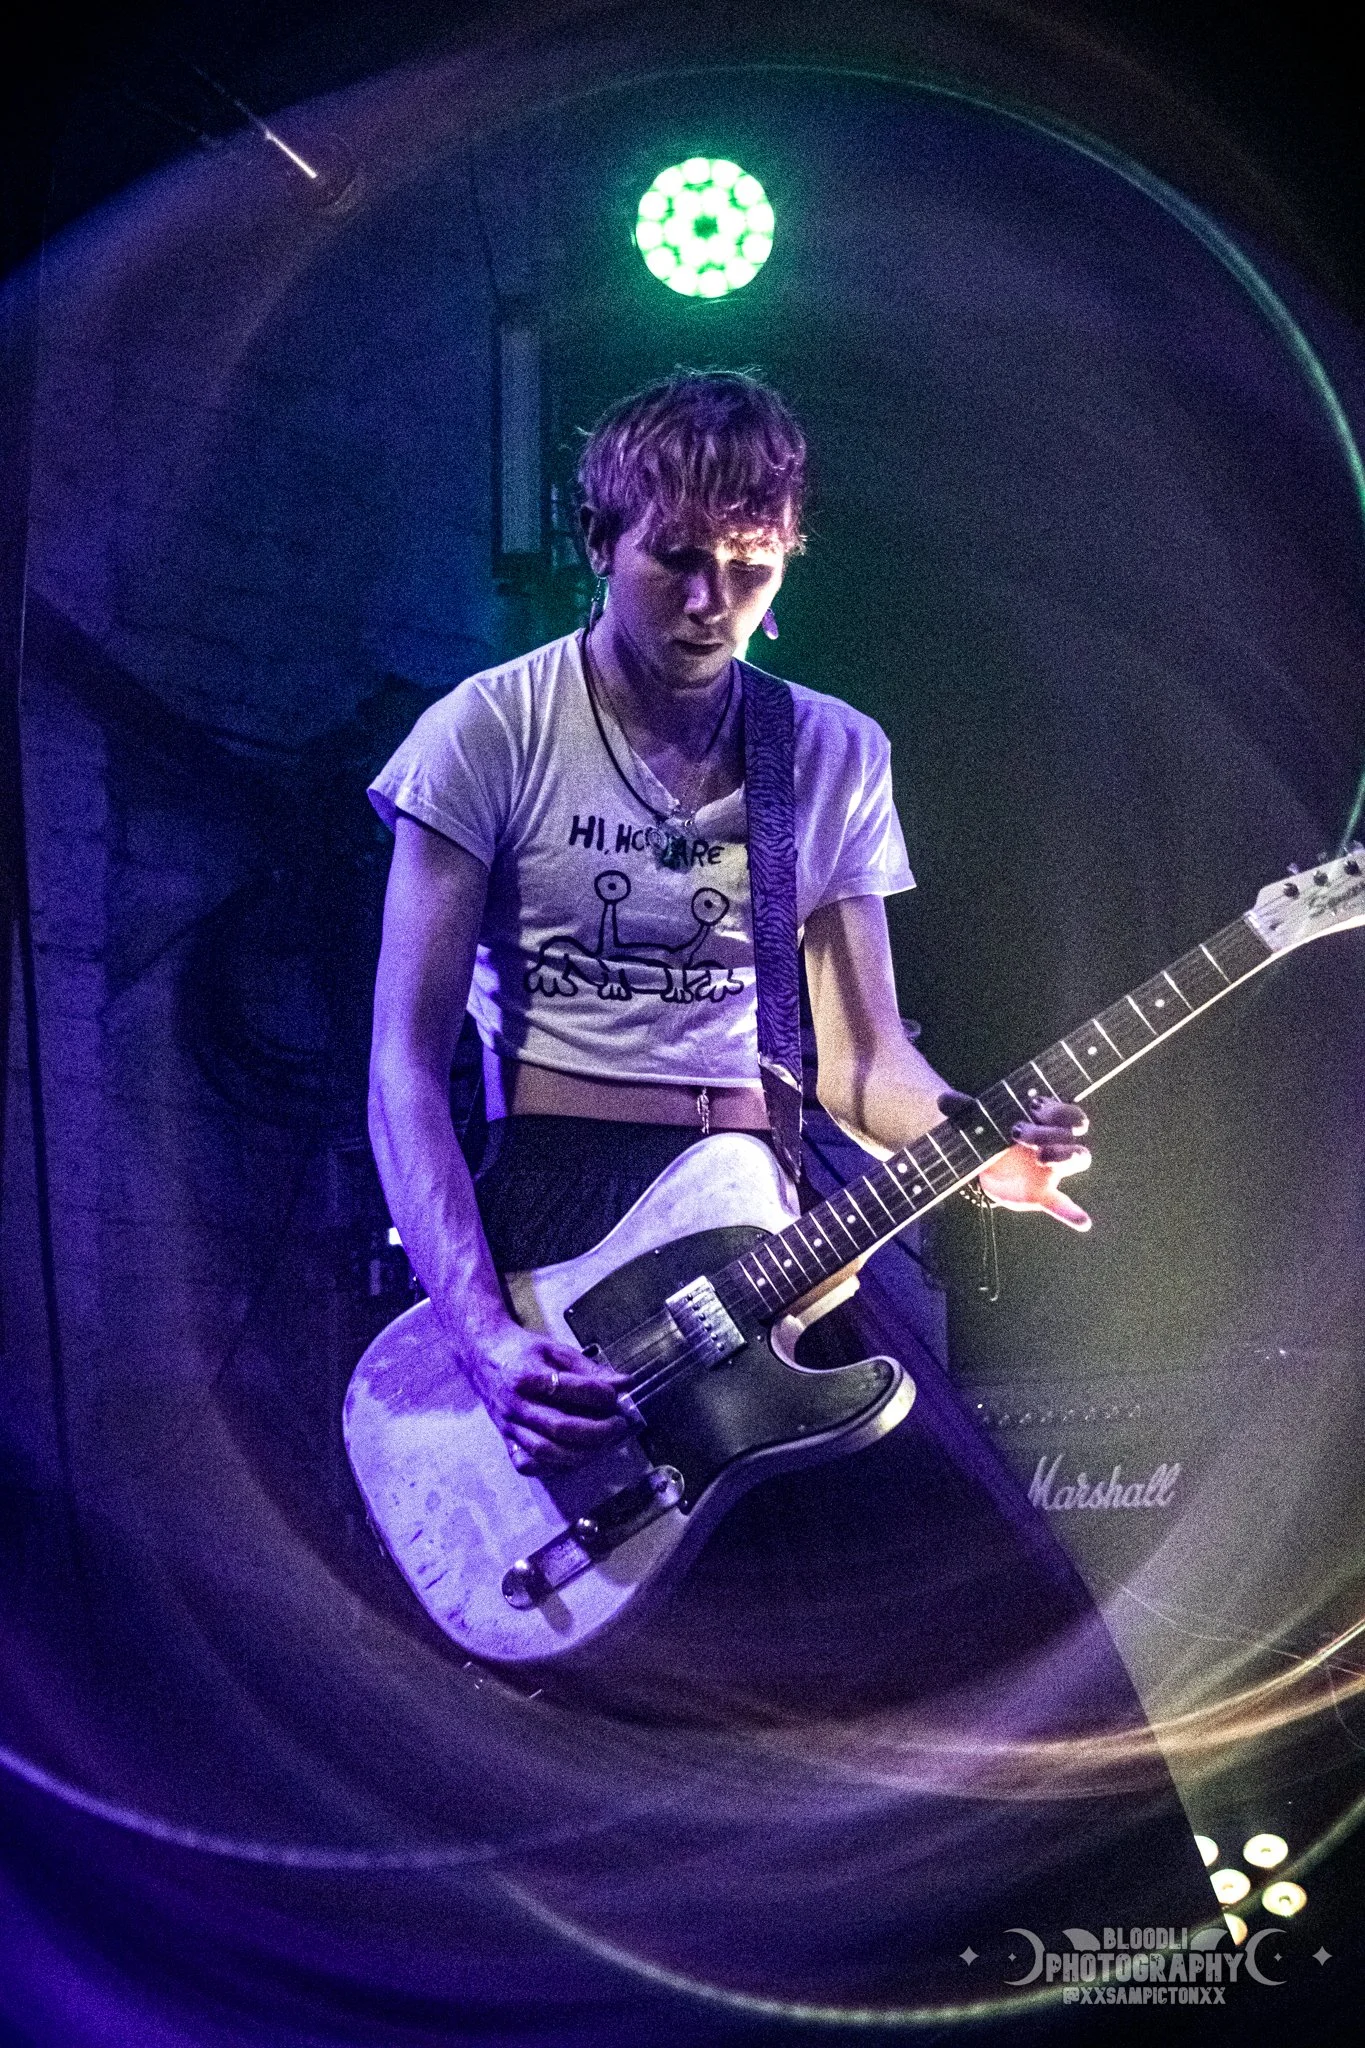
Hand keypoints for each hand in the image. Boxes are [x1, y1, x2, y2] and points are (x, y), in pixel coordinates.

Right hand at [453, 1312, 631, 1471]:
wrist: (483, 1355)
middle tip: (619, 1426)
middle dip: (597, 1431)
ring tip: (604, 1444)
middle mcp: (514, 1405)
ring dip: (581, 1454)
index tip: (615, 1394)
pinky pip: (528, 1464)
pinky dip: (553, 1467)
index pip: (567, 1389)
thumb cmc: (523, 1351)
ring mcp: (509, 1426)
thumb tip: (625, 1383)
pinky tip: (574, 1457)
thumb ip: (589, 1368)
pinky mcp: (506, 1440)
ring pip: (546, 1452)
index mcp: (524, 1375)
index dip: (597, 1394)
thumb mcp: (556, 1349)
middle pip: (559, 1428)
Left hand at [940, 1091, 1092, 1231]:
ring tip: (1043, 1158)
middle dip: (1047, 1131)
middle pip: (1068, 1133)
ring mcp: (1050, 1169)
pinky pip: (1062, 1205)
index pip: (1065, 1111)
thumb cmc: (989, 1134)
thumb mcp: (976, 1120)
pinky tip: (1082, 1222)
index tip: (1032, 1107)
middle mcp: (1053, 1142)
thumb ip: (963, 1109)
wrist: (983, 1164)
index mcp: (1042, 1121)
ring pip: (1078, 1159)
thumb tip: (942, 1098)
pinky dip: (1072, 1213)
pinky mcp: (1042, 1194)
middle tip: (1018, 1133)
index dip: (1056, 1109)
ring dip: (1065, 1155)